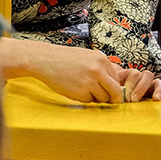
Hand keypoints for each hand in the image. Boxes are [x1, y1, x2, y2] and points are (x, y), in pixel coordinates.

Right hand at [0, 36, 160, 103]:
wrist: (44, 59)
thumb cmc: (65, 59)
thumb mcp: (87, 58)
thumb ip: (101, 69)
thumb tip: (116, 87)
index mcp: (102, 60)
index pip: (117, 80)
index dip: (113, 89)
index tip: (110, 94)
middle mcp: (98, 70)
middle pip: (115, 93)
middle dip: (111, 99)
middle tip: (105, 101)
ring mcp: (90, 81)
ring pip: (102, 99)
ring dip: (95, 99)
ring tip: (81, 89)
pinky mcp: (80, 92)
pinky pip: (88, 102)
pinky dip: (83, 100)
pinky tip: (73, 89)